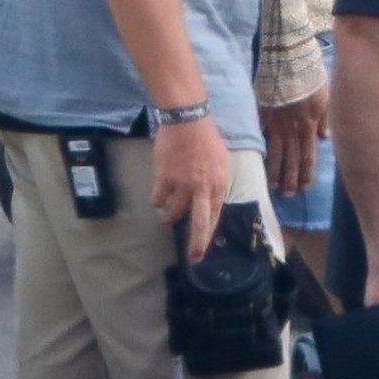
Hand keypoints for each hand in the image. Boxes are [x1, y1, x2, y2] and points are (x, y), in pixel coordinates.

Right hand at [150, 116, 230, 262]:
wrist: (188, 120)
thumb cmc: (207, 138)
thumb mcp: (222, 161)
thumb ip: (217, 182)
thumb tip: (211, 202)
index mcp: (220, 183)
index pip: (215, 215)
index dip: (208, 233)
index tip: (203, 249)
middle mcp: (203, 187)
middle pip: (199, 223)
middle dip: (196, 243)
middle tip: (193, 258)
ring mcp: (183, 184)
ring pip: (173, 213)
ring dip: (169, 215)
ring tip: (168, 212)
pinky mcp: (164, 179)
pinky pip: (157, 200)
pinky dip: (157, 200)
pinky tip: (159, 195)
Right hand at [262, 82, 330, 196]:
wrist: (289, 60)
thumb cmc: (310, 77)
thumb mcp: (327, 97)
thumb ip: (326, 119)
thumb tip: (325, 138)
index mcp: (309, 125)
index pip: (308, 155)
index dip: (306, 173)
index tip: (304, 188)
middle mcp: (292, 128)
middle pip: (291, 159)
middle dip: (290, 179)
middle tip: (288, 196)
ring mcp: (275, 123)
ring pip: (275, 152)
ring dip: (275, 171)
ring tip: (272, 187)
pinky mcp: (262, 114)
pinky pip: (261, 136)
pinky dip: (260, 150)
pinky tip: (257, 162)